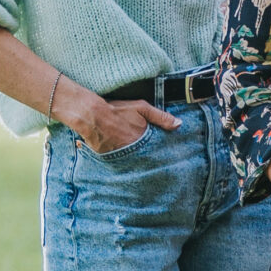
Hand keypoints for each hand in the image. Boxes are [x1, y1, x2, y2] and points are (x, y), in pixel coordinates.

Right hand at [65, 87, 179, 156]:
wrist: (91, 116)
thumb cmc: (118, 110)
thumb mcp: (142, 108)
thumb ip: (161, 117)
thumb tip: (179, 124)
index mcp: (144, 140)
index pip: (158, 149)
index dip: (162, 150)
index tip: (169, 153)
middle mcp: (133, 151)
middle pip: (147, 157)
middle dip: (152, 157)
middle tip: (157, 159)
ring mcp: (121, 156)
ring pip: (134, 160)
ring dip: (138, 160)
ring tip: (140, 158)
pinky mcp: (109, 158)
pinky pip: (120, 162)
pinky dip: (124, 161)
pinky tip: (126, 157)